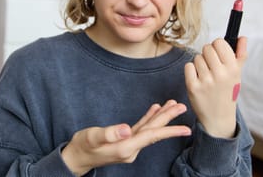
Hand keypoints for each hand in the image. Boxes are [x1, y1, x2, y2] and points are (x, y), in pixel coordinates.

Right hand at [61, 100, 190, 175]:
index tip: (186, 128)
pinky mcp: (124, 141)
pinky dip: (148, 118)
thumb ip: (109, 134)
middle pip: (153, 131)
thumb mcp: (92, 138)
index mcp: (126, 147)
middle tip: (182, 106)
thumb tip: (126, 129)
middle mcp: (130, 147)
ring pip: (149, 129)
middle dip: (168, 119)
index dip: (169, 130)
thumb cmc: (83, 147)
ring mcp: (128, 145)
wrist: (76, 157)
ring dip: (160, 117)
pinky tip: (154, 109)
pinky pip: (140, 129)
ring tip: (173, 105)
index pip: (151, 136)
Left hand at [184, 37, 247, 137]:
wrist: (218, 117)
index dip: (217, 46)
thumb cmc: (228, 92)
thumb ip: (241, 54)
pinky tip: (198, 79)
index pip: (219, 42)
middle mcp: (220, 74)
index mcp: (233, 69)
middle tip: (211, 66)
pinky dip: (191, 71)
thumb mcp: (237, 74)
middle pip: (206, 48)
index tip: (218, 54)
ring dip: (200, 64)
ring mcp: (206, 81)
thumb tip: (242, 37)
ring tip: (206, 75)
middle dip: (208, 54)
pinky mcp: (193, 87)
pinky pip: (188, 66)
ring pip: (197, 57)